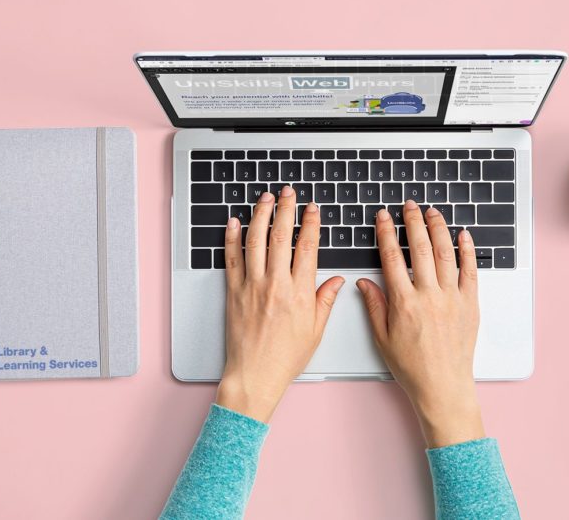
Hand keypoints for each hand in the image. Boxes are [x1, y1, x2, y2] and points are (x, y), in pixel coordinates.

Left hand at [216, 187, 344, 422]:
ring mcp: (252, 287)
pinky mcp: (233, 293)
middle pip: (280, 237)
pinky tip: (235, 222)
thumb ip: (325, 300)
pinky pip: (232, 259)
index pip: (307, 248)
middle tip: (287, 193)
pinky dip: (232, 238)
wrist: (255, 375)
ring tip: (265, 199)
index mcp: (299, 293)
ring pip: (255, 241)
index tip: (312, 209)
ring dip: (260, 215)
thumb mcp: (316, 330)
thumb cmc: (285, 358)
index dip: (311, 223)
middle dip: (285, 210)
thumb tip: (336, 280)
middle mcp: (275, 285)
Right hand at [356, 200, 483, 447]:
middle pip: (420, 248)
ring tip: (433, 212)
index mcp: (404, 303)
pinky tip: (463, 235)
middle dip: (413, 222)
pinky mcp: (470, 304)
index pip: (392, 257)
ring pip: (445, 253)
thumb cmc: (412, 367)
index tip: (384, 217)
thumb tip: (364, 282)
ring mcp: (452, 298)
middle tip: (409, 205)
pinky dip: (467, 250)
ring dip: (438, 228)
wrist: (443, 386)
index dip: (387, 233)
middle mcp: (429, 296)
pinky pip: (470, 270)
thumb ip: (374, 306)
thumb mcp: (382, 338)